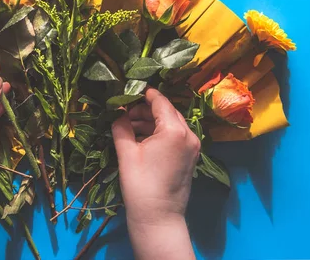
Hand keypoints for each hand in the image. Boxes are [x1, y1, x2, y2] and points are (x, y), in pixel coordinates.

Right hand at [112, 88, 199, 259]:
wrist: (158, 218)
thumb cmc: (140, 185)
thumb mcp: (126, 153)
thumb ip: (121, 127)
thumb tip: (117, 112)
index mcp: (174, 130)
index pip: (159, 101)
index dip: (142, 94)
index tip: (126, 92)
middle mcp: (189, 134)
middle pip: (167, 111)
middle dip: (145, 109)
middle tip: (123, 112)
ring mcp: (192, 146)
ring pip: (171, 123)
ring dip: (151, 121)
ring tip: (128, 126)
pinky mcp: (190, 156)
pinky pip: (175, 136)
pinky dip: (159, 132)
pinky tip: (140, 138)